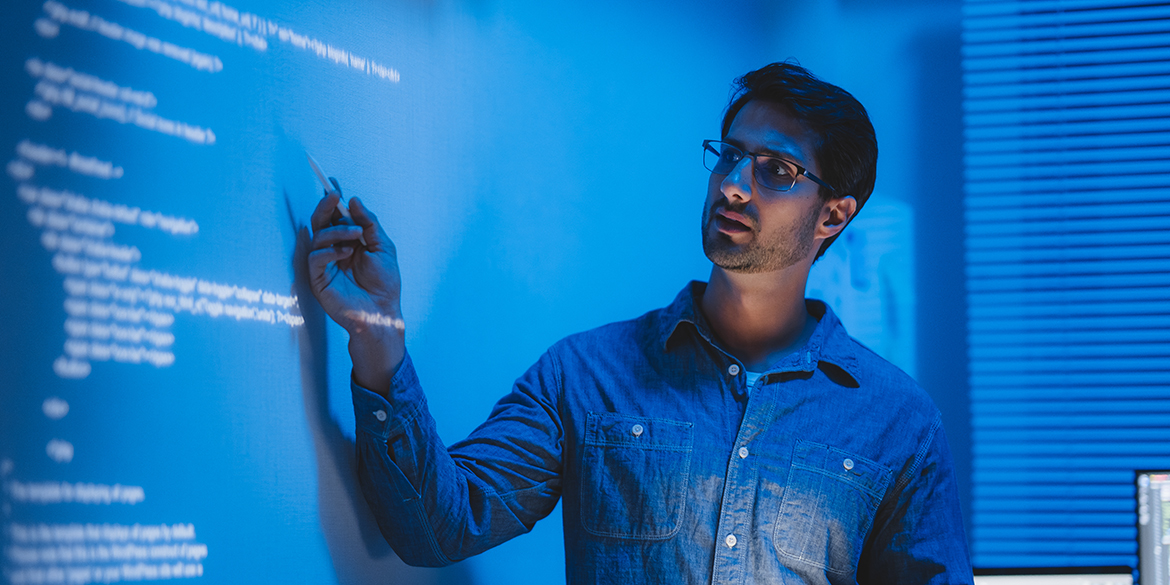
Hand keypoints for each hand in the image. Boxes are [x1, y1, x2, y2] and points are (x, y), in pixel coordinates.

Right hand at [308, 192, 403, 390]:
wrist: (382, 312)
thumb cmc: (385, 284)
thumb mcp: (383, 246)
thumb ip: (369, 223)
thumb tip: (353, 200)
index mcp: (349, 241)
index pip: (336, 215)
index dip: (333, 199)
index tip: (332, 181)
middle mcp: (334, 249)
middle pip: (321, 221)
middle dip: (326, 205)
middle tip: (334, 195)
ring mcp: (325, 264)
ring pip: (318, 235)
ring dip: (337, 229)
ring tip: (356, 234)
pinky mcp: (318, 279)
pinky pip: (316, 257)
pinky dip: (330, 250)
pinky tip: (346, 252)